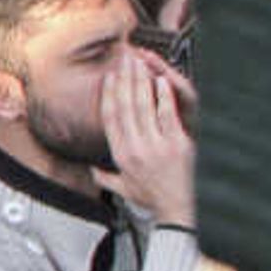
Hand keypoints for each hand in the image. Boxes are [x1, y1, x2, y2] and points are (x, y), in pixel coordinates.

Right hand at [100, 48, 197, 229]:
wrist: (178, 211)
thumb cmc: (154, 200)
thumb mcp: (123, 189)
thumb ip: (105, 178)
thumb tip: (92, 171)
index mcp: (121, 154)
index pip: (110, 117)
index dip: (108, 94)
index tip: (109, 76)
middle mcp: (135, 147)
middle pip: (125, 106)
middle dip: (123, 79)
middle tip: (123, 59)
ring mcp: (156, 144)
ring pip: (143, 106)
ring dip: (140, 82)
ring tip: (139, 63)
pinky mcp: (176, 144)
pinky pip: (166, 115)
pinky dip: (163, 96)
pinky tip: (161, 81)